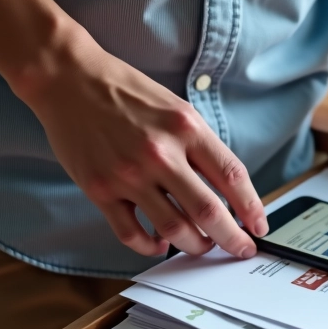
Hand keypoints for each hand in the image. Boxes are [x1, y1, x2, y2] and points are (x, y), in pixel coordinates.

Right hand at [17, 32, 266, 257]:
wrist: (68, 78)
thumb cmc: (127, 93)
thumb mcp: (177, 109)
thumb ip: (201, 147)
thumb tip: (227, 191)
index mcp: (186, 128)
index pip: (232, 177)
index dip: (252, 208)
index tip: (259, 226)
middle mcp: (160, 153)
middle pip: (208, 211)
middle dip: (232, 239)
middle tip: (241, 249)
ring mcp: (128, 174)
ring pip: (174, 229)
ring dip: (195, 245)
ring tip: (202, 246)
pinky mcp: (100, 190)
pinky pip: (131, 233)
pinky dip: (150, 247)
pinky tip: (159, 244)